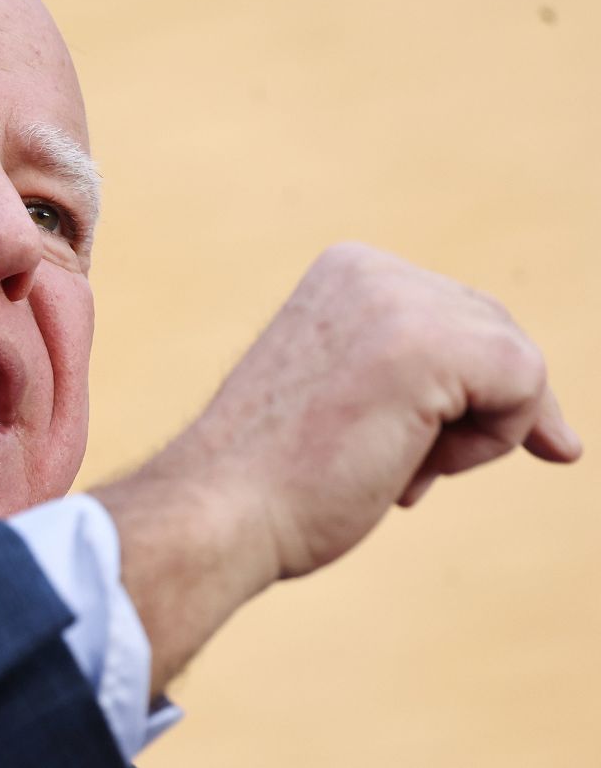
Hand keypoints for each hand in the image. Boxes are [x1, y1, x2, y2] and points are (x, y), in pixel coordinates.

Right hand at [198, 242, 579, 578]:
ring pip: (515, 363)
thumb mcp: (350, 396)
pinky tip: (412, 468)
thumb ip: (421, 375)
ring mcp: (398, 300)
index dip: (455, 395)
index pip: (460, 317)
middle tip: (395, 468)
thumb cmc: (277, 480)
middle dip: (471, 414)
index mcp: (347, 271)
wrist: (219, 511)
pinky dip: (491, 444)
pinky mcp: (428, 343)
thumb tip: (561, 434)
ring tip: (393, 469)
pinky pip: (526, 387)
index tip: (386, 444)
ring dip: (473, 436)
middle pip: (496, 334)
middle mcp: (372, 270)